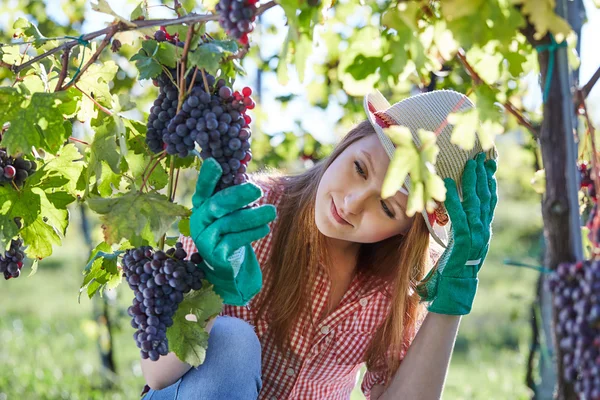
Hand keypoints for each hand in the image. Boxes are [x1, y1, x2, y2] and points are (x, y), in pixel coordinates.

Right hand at [190, 158, 276, 305]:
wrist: (229, 267)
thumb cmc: (233, 232)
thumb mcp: (234, 212)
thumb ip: (238, 196)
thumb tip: (250, 179)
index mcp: (202, 206)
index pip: (203, 189)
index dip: (207, 177)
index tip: (215, 163)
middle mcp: (198, 221)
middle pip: (216, 204)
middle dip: (237, 195)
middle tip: (257, 190)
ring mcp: (204, 238)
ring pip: (228, 223)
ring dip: (252, 216)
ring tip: (272, 212)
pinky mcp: (214, 255)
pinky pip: (234, 240)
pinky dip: (251, 233)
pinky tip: (265, 228)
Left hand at [418, 152, 497, 314]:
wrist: (455, 289)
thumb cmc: (454, 265)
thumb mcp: (461, 242)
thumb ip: (462, 225)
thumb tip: (454, 206)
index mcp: (484, 230)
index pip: (490, 201)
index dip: (489, 182)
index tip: (487, 164)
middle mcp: (483, 231)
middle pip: (485, 198)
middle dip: (482, 176)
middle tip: (478, 157)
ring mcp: (475, 237)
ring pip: (475, 205)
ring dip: (471, 183)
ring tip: (467, 165)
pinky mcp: (463, 244)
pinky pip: (459, 218)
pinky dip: (453, 201)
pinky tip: (448, 188)